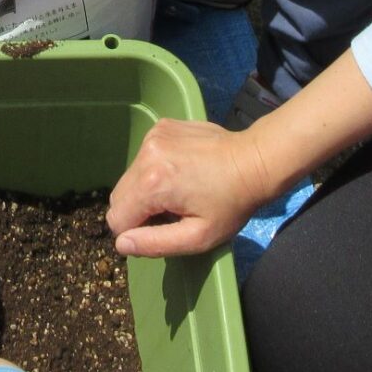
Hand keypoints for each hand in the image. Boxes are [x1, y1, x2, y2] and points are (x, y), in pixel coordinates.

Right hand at [106, 118, 272, 257]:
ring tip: (180, 189)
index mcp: (152, 184)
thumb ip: (155, 243)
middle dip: (139, 210)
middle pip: (119, 196)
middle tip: (173, 211)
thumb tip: (121, 245)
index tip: (165, 228)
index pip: (116, 218)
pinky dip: (155, 168)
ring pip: (129, 176)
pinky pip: (143, 157)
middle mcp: (146, 155)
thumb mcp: (198, 236)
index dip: (137, 231)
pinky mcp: (161, 127)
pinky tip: (181, 170)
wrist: (255, 160)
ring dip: (146, 189)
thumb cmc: (231, 204)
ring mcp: (153, 136)